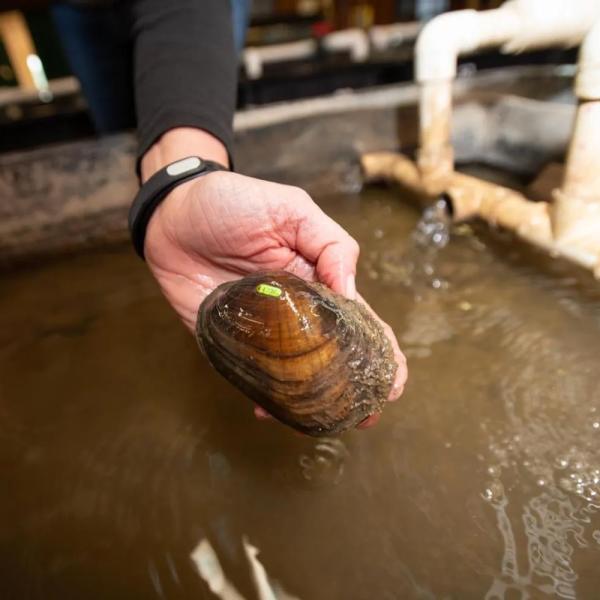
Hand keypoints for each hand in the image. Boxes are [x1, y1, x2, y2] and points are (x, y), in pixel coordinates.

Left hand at [141, 129, 406, 427]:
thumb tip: (351, 290)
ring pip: (294, 374)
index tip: (393, 380)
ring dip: (312, 400)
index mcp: (317, 283)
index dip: (379, 350)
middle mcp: (295, 314)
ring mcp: (262, 332)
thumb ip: (330, 245)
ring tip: (328, 421)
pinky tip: (267, 413)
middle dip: (353, 386)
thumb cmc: (234, 203)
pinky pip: (249, 374)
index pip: (358, 321)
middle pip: (331, 356)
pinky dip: (261, 396)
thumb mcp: (292, 210)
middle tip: (366, 414)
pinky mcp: (229, 341)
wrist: (173, 214)